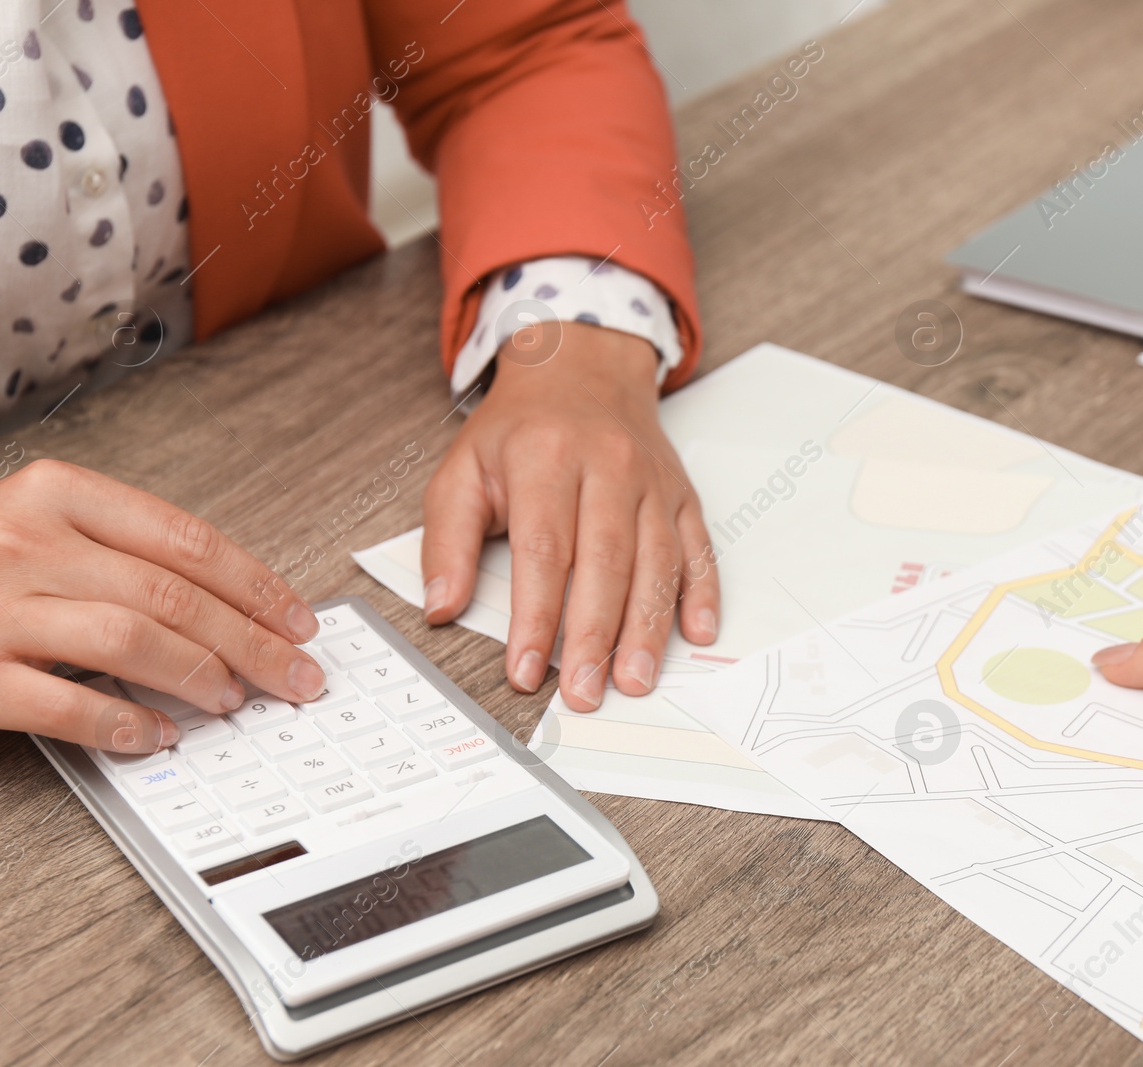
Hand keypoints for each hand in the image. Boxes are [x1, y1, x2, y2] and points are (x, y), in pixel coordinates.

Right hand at [0, 460, 323, 752]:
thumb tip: (225, 604)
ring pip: (131, 640)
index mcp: (56, 495)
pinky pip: (66, 705)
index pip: (186, 540)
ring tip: (233, 699)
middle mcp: (25, 543)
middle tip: (294, 675)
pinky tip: (158, 734)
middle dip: (252, 641)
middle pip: (173, 595)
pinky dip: (125, 724)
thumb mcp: (31, 528)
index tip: (299, 620)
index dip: (256, 585)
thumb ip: (117, 553)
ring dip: (199, 676)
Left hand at [420, 322, 719, 710]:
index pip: (544, 551)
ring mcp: (652, 482)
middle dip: (594, 636)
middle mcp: (608, 467)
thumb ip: (447, 540)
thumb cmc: (520, 430)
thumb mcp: (462, 470)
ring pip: (656, 561)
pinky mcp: (681, 495)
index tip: (523, 671)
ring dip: (648, 628)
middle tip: (582, 694)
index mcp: (545, 459)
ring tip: (634, 680)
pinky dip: (701, 593)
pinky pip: (698, 547)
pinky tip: (696, 633)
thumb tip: (441, 607)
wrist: (581, 367)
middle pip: (605, 562)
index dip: (535, 617)